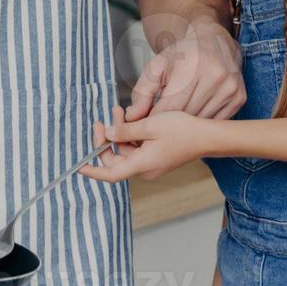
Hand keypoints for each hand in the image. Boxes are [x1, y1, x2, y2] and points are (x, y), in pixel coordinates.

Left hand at [79, 106, 211, 181]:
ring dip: (119, 134)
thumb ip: (125, 130)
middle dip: (106, 140)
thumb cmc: (183, 131)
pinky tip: (131, 120)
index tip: (79, 166)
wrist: (207, 137)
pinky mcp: (157, 158)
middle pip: (116, 161)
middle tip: (103, 119)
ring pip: (126, 153)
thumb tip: (108, 134)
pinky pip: (137, 150)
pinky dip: (130, 136)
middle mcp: (145, 169)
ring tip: (118, 111)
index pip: (110, 173)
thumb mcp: (150, 125)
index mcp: (142, 164)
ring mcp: (151, 165)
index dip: (93, 171)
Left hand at [127, 18, 244, 121]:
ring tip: (175, 124)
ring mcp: (230, 88)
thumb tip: (132, 117)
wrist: (213, 39)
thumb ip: (143, 92)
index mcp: (192, 66)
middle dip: (168, 126)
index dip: (154, 120)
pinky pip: (216, 121)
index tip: (144, 127)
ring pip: (201, 123)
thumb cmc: (182, 54)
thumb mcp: (157, 66)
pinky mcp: (239, 97)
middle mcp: (215, 77)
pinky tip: (194, 118)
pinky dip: (202, 123)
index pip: (169, 108)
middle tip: (156, 128)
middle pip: (185, 117)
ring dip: (186, 127)